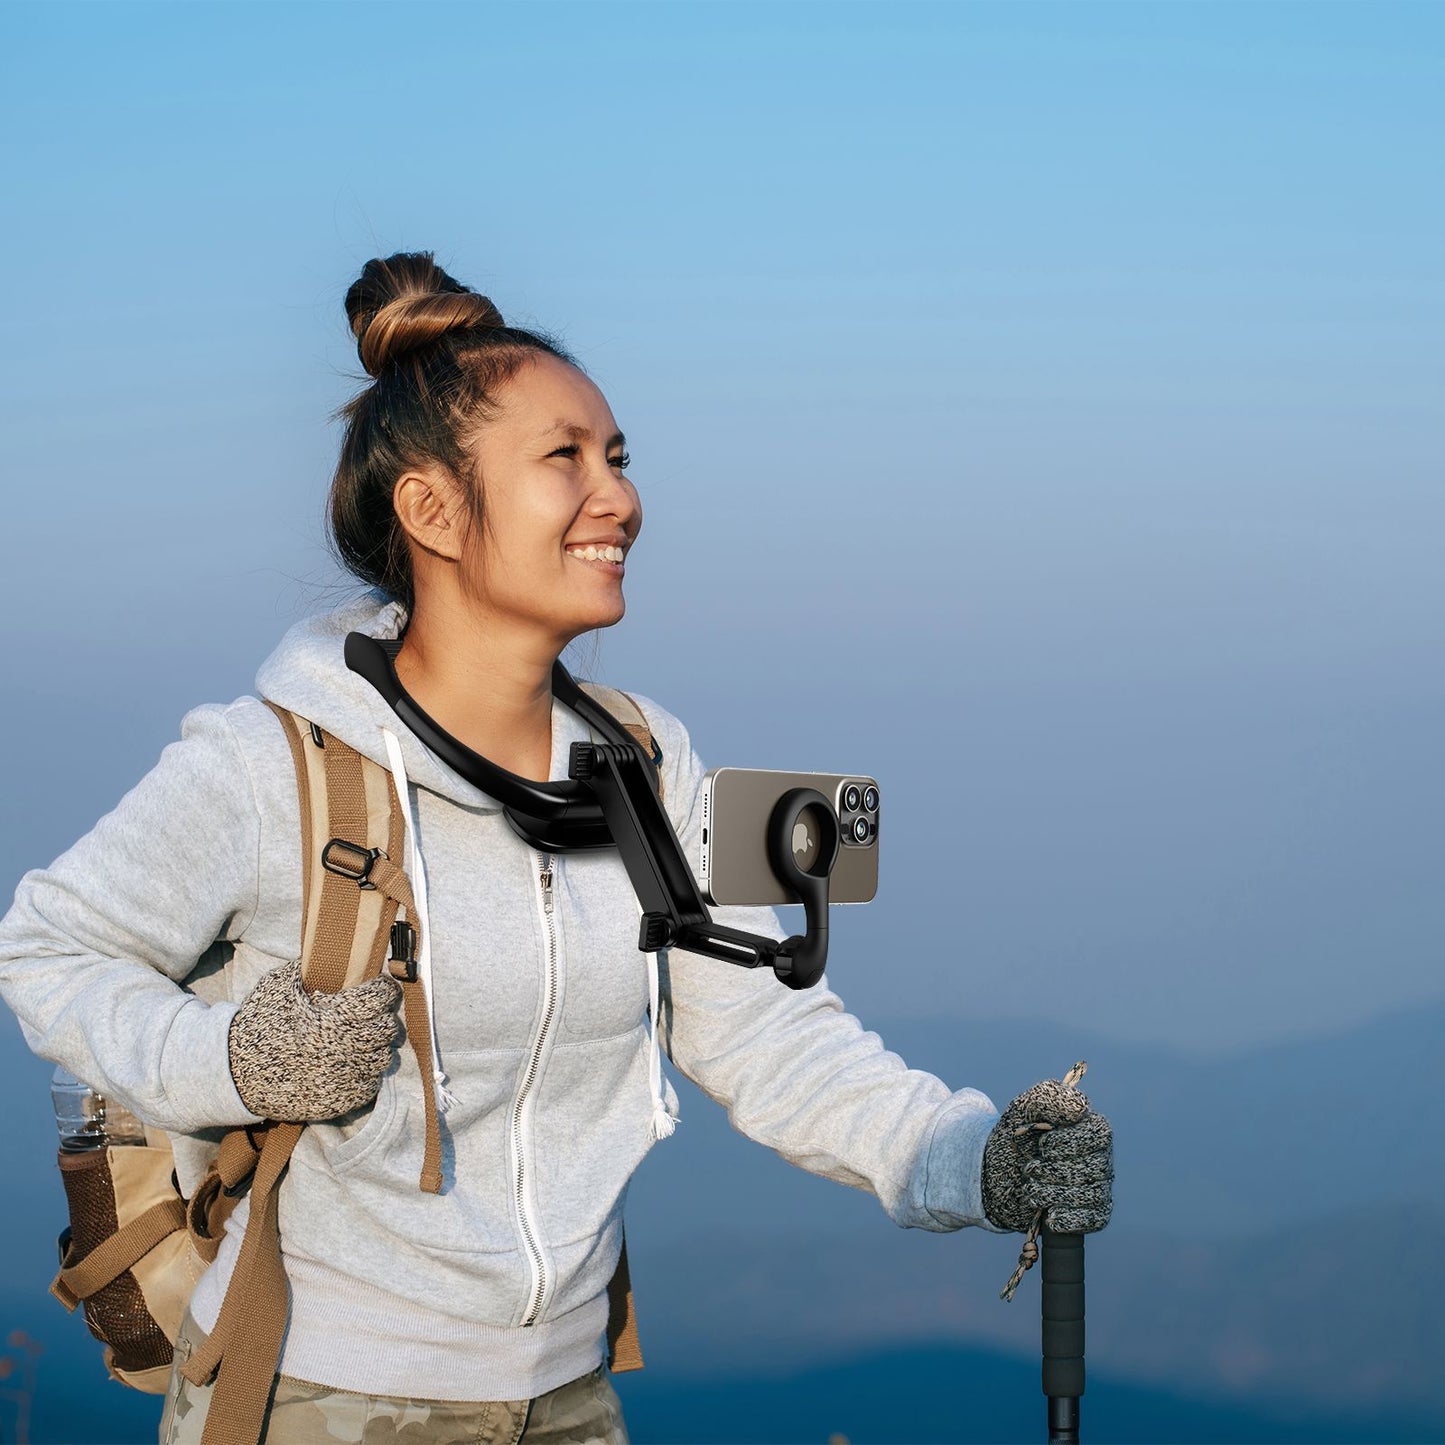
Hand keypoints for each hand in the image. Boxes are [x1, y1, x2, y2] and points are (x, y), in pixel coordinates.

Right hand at [228, 959, 401, 1121]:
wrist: (236, 1073)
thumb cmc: (259, 1023)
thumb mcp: (280, 985)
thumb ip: (313, 969)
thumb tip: (341, 954)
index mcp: (333, 1016)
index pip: (381, 998)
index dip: (384, 989)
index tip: (378, 987)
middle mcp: (344, 1047)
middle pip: (388, 1027)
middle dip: (381, 1016)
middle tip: (368, 1013)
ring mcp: (345, 1077)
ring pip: (383, 1055)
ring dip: (375, 1045)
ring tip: (357, 1037)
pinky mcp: (341, 1101)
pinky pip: (371, 1083)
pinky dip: (366, 1071)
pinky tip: (350, 1061)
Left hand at [981, 1077, 1112, 1233]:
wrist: (996, 1175)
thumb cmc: (1015, 1137)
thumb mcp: (1023, 1109)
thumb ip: (1049, 1098)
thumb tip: (1081, 1107)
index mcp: (1090, 1128)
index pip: (1098, 1135)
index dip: (1068, 1142)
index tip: (1042, 1143)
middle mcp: (1101, 1157)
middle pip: (1094, 1168)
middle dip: (1054, 1170)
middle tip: (1030, 1168)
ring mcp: (1099, 1187)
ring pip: (1092, 1194)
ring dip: (1053, 1193)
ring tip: (1032, 1188)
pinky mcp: (1091, 1213)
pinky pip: (1096, 1219)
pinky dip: (1070, 1218)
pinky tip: (1050, 1215)